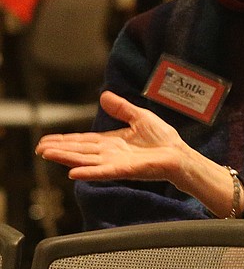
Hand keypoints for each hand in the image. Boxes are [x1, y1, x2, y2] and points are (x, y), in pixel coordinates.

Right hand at [36, 91, 192, 183]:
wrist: (180, 154)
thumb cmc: (163, 140)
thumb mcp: (140, 117)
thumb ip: (122, 108)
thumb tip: (104, 95)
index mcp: (112, 143)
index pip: (83, 141)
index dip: (64, 141)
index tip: (45, 141)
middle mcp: (110, 154)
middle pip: (79, 151)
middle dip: (59, 149)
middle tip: (38, 149)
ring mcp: (116, 163)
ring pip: (86, 160)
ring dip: (66, 158)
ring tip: (47, 155)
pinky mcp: (126, 170)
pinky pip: (104, 172)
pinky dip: (89, 173)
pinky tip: (73, 173)